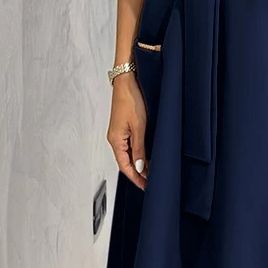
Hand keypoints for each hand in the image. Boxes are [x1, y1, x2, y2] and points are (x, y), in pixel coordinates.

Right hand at [108, 74, 148, 188]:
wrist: (127, 81)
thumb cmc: (130, 100)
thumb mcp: (139, 127)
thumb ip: (139, 148)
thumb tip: (139, 167)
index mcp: (115, 140)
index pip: (125, 166)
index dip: (136, 178)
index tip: (146, 187)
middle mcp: (115, 138)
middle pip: (126, 162)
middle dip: (139, 173)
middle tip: (152, 181)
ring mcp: (118, 133)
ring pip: (128, 154)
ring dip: (139, 163)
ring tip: (152, 171)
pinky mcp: (123, 127)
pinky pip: (129, 146)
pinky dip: (138, 153)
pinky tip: (147, 156)